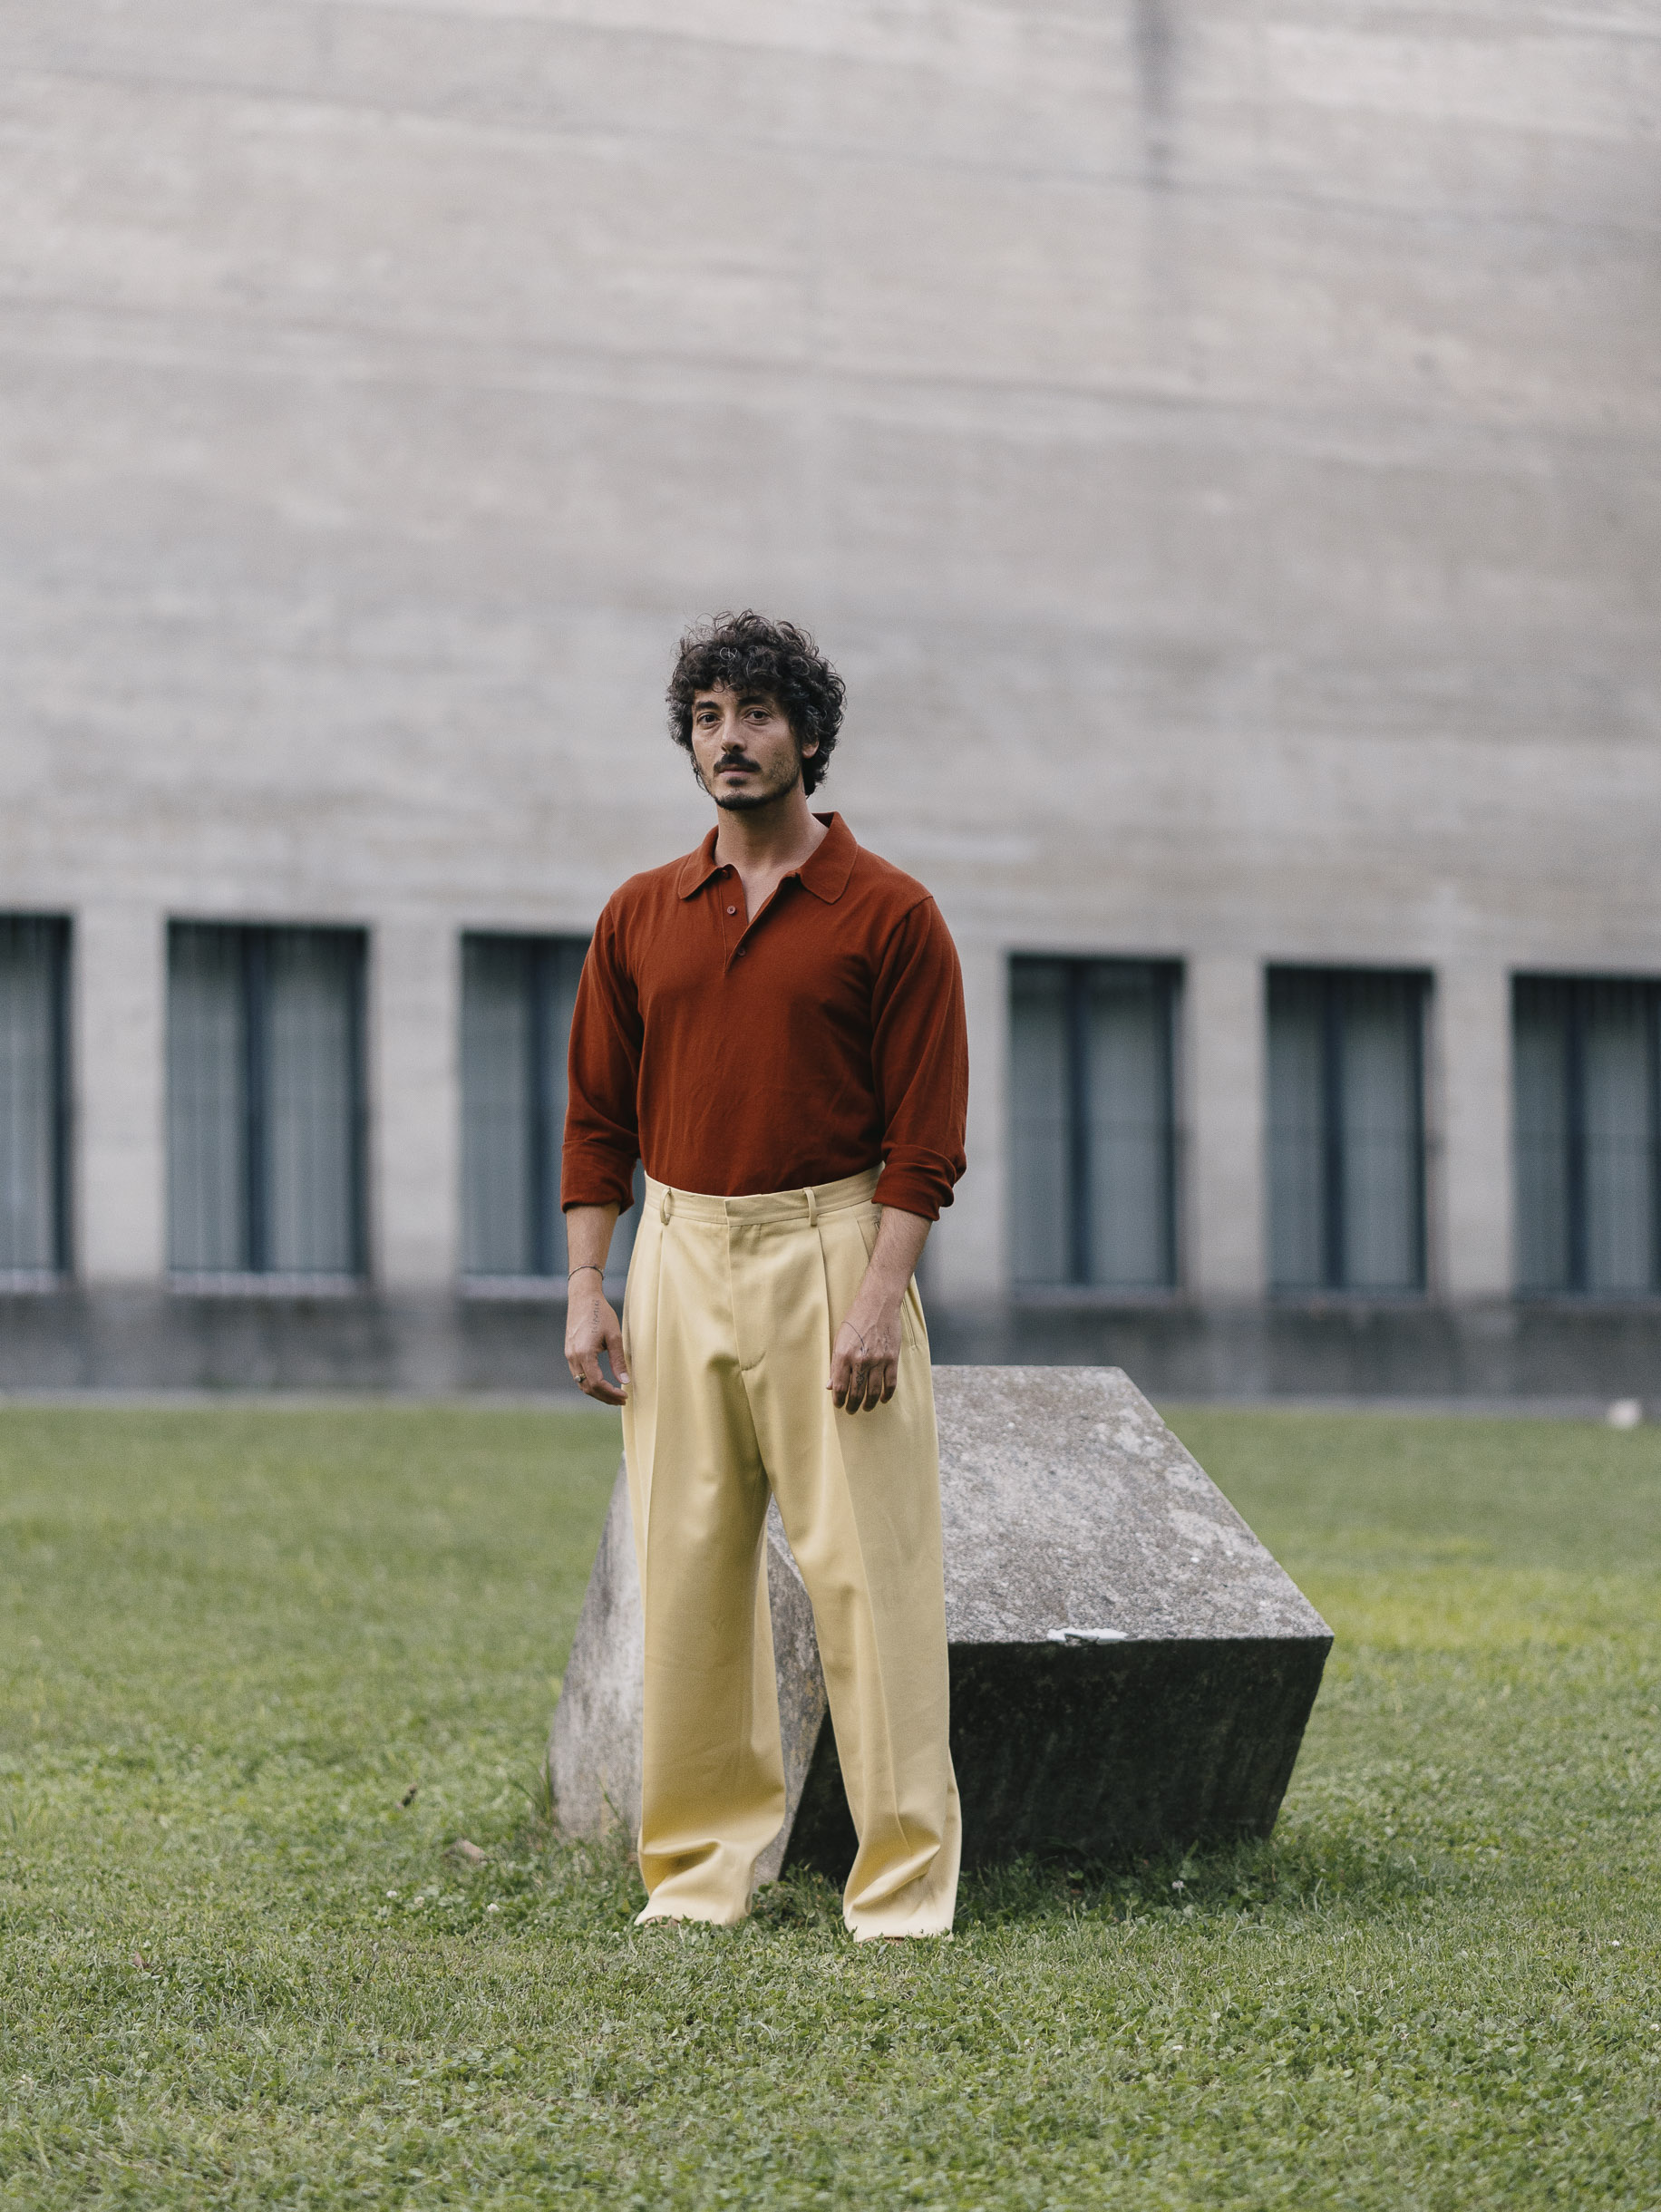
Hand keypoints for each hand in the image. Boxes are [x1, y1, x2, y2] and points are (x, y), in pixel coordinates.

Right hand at [566, 1285, 628, 1405]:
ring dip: (596, 1392)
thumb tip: (625, 1381)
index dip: (610, 1393)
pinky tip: (602, 1383)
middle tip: (621, 1400)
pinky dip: (590, 1383)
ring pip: (581, 1383)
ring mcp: (569, 1355)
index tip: (624, 1396)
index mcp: (584, 1353)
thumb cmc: (601, 1313)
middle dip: (604, 1397)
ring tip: (614, 1395)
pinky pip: (578, 1374)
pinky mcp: (569, 1352)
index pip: (596, 1383)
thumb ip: (618, 1360)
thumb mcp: (614, 1336)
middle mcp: (573, 1357)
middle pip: (587, 1387)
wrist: (583, 1297)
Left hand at [827, 1300, 901, 1413]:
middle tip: (851, 1410)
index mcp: (843, 1355)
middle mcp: (860, 1360)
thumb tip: (830, 1386)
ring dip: (869, 1404)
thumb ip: (835, 1364)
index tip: (839, 1405)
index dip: (839, 1400)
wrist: (878, 1304)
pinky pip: (890, 1383)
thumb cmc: (855, 1320)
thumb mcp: (839, 1340)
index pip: (840, 1387)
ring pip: (874, 1392)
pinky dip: (887, 1395)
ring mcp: (878, 1360)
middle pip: (856, 1392)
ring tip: (866, 1408)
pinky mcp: (892, 1358)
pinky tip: (883, 1399)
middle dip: (852, 1405)